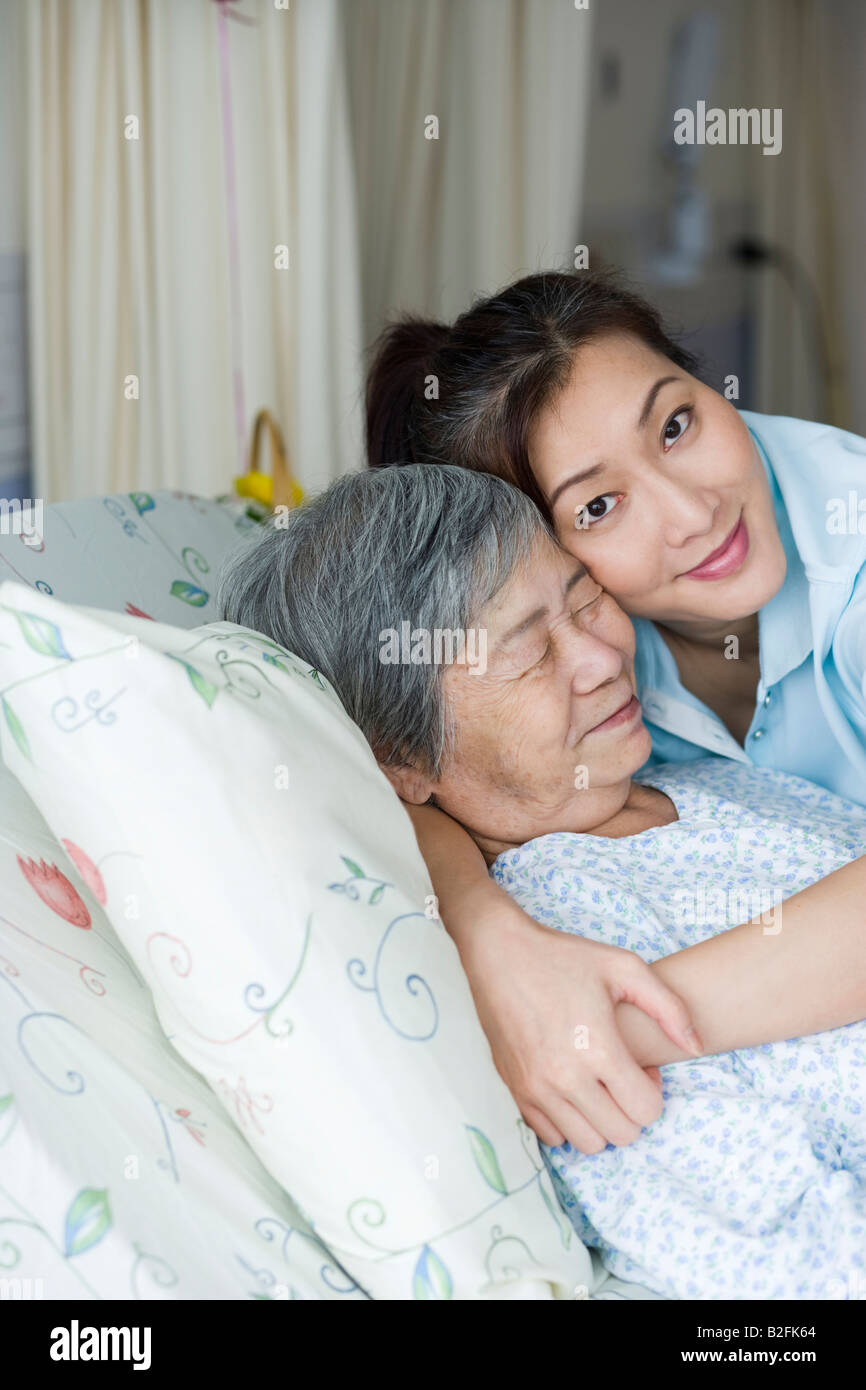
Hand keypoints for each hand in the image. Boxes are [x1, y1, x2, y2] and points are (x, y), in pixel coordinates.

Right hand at [458, 893, 700, 1153]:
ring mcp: (536, 1087)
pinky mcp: (515, 1089)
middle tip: (621, 1076)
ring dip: (601, 1121)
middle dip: (631, 1110)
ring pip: (587, 1144)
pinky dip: (568, 1122)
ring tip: (597, 1085)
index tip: (641, 1066)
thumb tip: (696, 1047)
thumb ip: (669, 1008)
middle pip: (621, 1134)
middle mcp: (566, 1076)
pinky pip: (552, 1136)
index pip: (646, 1110)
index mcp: (597, 1047)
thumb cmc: (563, 956)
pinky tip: (570, 1089)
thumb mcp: (624, 967)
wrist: (499, 951)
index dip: (653, 1090)